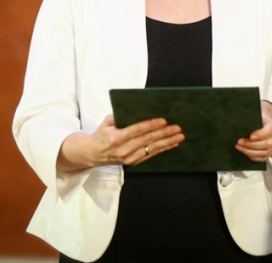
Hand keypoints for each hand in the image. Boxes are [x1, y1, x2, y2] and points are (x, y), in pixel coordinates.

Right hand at [58, 114, 184, 169]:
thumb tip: (137, 108)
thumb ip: (120, 116)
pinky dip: (163, 149)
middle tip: (177, 128)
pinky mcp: (133, 163)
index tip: (164, 121)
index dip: (151, 125)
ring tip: (179, 136)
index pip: (137, 130)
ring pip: (152, 149)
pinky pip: (151, 155)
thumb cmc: (101, 134)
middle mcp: (124, 150)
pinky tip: (172, 144)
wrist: (92, 154)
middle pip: (148, 140)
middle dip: (165, 133)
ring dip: (168, 142)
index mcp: (116, 138)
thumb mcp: (106, 122)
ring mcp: (129, 158)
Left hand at [234, 101, 271, 162]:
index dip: (260, 135)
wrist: (268, 118)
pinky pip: (264, 157)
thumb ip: (250, 115)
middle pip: (267, 143)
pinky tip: (244, 151)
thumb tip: (236, 118)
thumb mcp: (257, 110)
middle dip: (251, 145)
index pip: (269, 130)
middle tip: (238, 142)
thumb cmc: (260, 114)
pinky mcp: (271, 151)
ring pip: (265, 152)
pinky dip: (253, 156)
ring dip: (250, 151)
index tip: (250, 136)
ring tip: (238, 147)